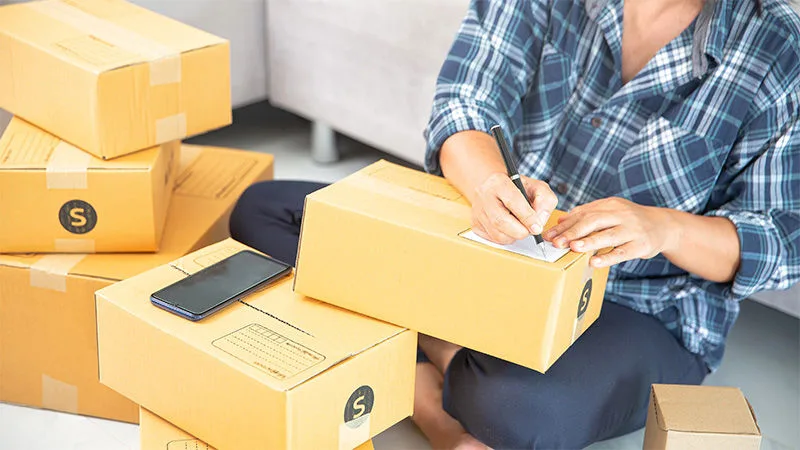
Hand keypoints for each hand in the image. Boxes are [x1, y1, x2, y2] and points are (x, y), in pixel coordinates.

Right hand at [471, 173, 557, 244]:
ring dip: (514, 236)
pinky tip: (509, 228)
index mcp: (499, 181)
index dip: (527, 217)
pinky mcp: (474, 224)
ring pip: (497, 234)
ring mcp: (477, 211)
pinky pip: (493, 239)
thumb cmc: (519, 189)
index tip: (537, 228)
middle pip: (501, 221)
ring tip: (520, 227)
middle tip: (530, 231)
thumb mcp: (537, 188)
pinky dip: (506, 238)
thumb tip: (539, 222)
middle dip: (520, 231)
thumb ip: (545, 202)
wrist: (496, 189)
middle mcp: (483, 195)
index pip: (513, 201)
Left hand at [543, 197, 679, 267]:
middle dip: (573, 232)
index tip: (549, 235)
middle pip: (594, 221)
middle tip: (556, 243)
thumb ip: (587, 214)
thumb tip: (561, 219)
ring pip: (608, 235)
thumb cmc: (630, 221)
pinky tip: (594, 262)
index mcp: (610, 205)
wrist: (664, 226)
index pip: (583, 213)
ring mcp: (632, 229)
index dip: (565, 225)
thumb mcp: (611, 212)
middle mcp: (621, 214)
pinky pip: (623, 252)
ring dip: (589, 242)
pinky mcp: (641, 245)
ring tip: (573, 248)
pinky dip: (608, 257)